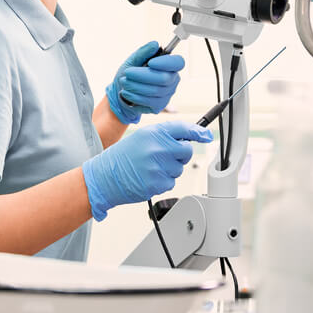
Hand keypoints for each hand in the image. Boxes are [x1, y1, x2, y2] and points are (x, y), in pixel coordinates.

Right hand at [81, 121, 211, 219]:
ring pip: (179, 169)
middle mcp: (158, 148)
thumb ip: (165, 136)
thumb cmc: (123, 157)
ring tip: (150, 167)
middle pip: (187, 151)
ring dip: (170, 169)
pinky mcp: (158, 183)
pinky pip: (171, 182)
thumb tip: (189, 138)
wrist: (105, 176)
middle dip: (180, 155)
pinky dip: (163, 181)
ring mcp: (159, 166)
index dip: (198, 132)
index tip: (207, 135)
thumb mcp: (142, 137)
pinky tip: (149, 177)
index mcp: (154, 133)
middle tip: (165, 157)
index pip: (183, 129)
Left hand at [105, 41, 184, 123]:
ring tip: (124, 82)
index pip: (178, 63)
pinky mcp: (159, 106)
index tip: (151, 62)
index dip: (166, 63)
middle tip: (127, 73)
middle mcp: (172, 80)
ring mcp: (167, 94)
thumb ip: (144, 52)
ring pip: (155, 90)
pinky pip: (149, 101)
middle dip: (143, 75)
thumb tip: (155, 44)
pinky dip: (135, 96)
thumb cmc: (129, 74)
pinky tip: (126, 93)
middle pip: (164, 78)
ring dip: (135, 86)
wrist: (119, 92)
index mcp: (169, 66)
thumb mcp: (133, 60)